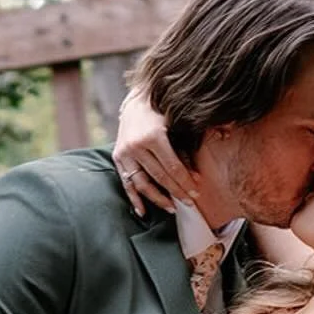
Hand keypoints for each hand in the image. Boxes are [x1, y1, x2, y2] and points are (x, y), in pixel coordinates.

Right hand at [113, 96, 199, 218]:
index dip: (184, 181)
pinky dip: (134, 199)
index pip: (172, 167)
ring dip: (157, 199)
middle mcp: (136, 146)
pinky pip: (126, 183)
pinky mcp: (117, 157)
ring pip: (142, 183)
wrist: (136, 101)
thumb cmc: (161, 112)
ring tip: (171, 209)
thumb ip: (182, 149)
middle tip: (189, 203)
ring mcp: (125, 153)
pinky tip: (143, 212)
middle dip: (176, 192)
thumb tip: (194, 176)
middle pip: (159, 177)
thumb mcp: (174, 126)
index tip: (196, 193)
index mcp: (152, 136)